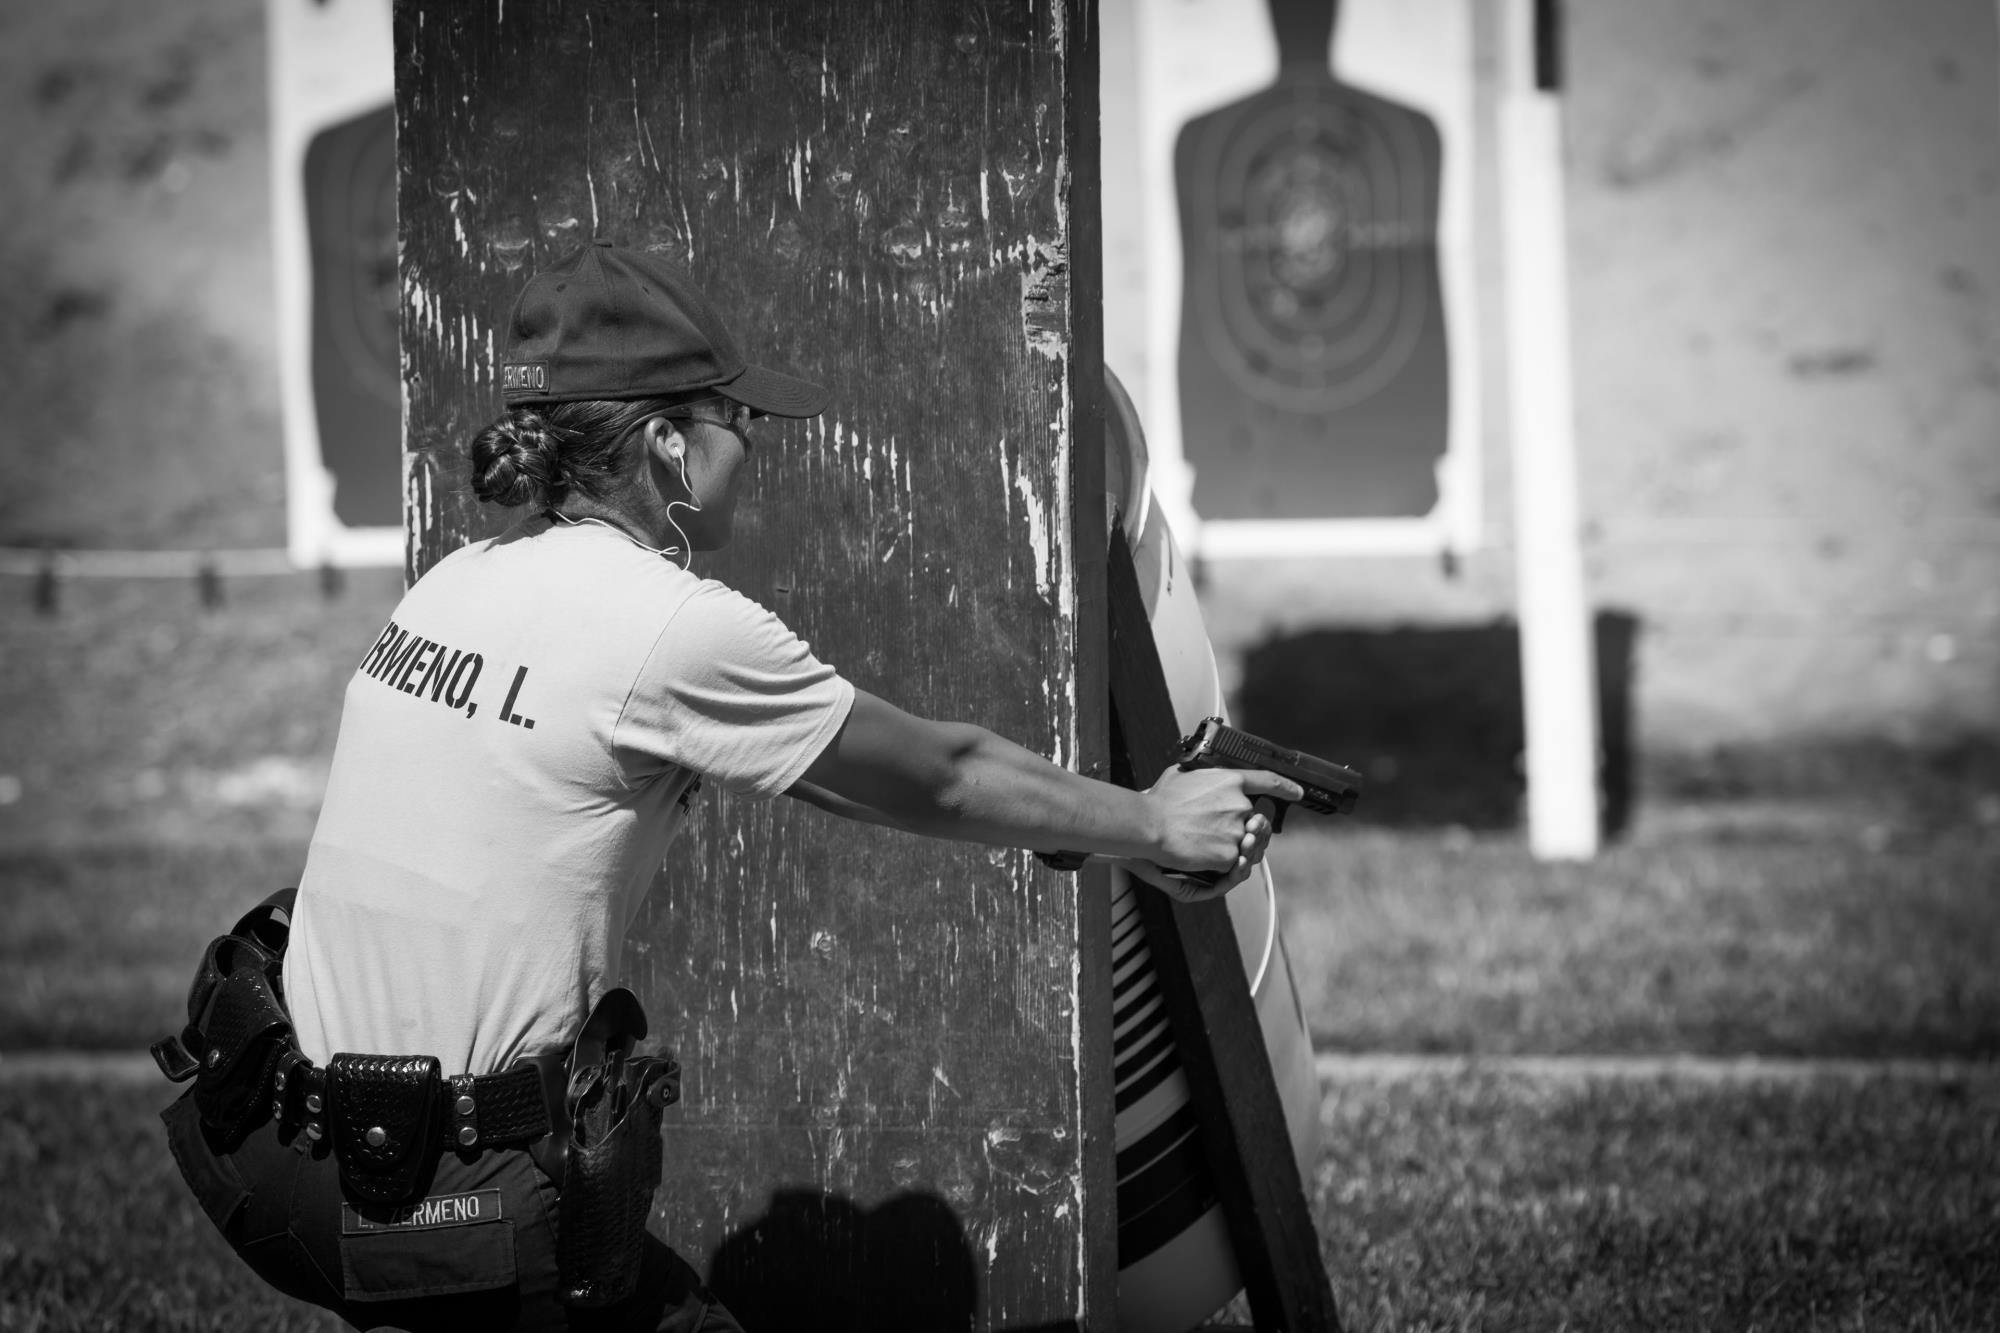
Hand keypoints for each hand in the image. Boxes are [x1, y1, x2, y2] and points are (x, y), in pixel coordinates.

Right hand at [1132, 766, 1299, 900]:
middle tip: (1217, 830)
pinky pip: (1234, 861)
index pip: (1268, 781)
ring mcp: (1238, 831)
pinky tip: (1202, 856)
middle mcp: (1240, 805)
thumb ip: (1203, 776)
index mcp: (1230, 781)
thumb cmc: (1160, 801)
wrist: (1150, 826)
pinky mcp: (1231, 855)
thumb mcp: (1182, 774)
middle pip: (1254, 819)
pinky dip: (1219, 862)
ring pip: (1245, 843)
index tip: (1296, 793)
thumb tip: (1203, 776)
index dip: (1286, 788)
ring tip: (1206, 844)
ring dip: (1231, 845)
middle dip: (1241, 827)